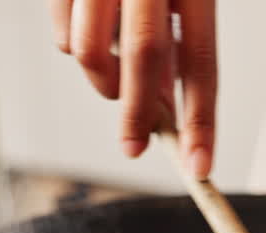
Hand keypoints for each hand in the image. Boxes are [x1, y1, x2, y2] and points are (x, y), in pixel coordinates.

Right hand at [50, 0, 217, 177]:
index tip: (199, 168)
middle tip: (134, 149)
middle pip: (143, 57)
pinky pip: (63, 35)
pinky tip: (91, 31)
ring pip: (91, 51)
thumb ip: (178, 43)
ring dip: (103, 82)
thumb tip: (166, 107)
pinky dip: (76, 50)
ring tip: (115, 78)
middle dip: (137, 114)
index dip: (202, 120)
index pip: (201, 61)